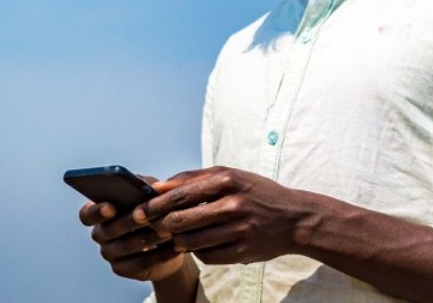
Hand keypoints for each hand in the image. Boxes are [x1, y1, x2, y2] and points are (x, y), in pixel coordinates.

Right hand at [79, 177, 186, 281]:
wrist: (169, 239)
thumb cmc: (154, 209)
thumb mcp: (151, 193)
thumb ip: (145, 187)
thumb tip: (148, 187)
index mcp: (100, 212)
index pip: (87, 214)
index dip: (96, 212)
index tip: (111, 208)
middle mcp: (100, 234)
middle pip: (108, 230)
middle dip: (131, 223)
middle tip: (150, 217)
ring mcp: (109, 253)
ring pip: (126, 247)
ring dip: (149, 238)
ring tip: (168, 231)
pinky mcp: (123, 269)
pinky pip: (139, 264)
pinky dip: (159, 256)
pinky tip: (174, 248)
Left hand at [133, 166, 312, 264]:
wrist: (294, 218)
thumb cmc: (256, 193)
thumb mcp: (231, 175)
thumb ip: (195, 178)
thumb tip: (157, 187)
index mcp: (228, 180)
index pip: (180, 194)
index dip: (154, 205)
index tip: (138, 211)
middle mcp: (234, 204)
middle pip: (181, 219)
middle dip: (160, 225)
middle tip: (152, 227)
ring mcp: (239, 229)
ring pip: (190, 241)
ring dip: (177, 241)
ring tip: (176, 237)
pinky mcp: (243, 251)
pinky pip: (207, 256)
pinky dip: (197, 252)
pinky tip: (199, 245)